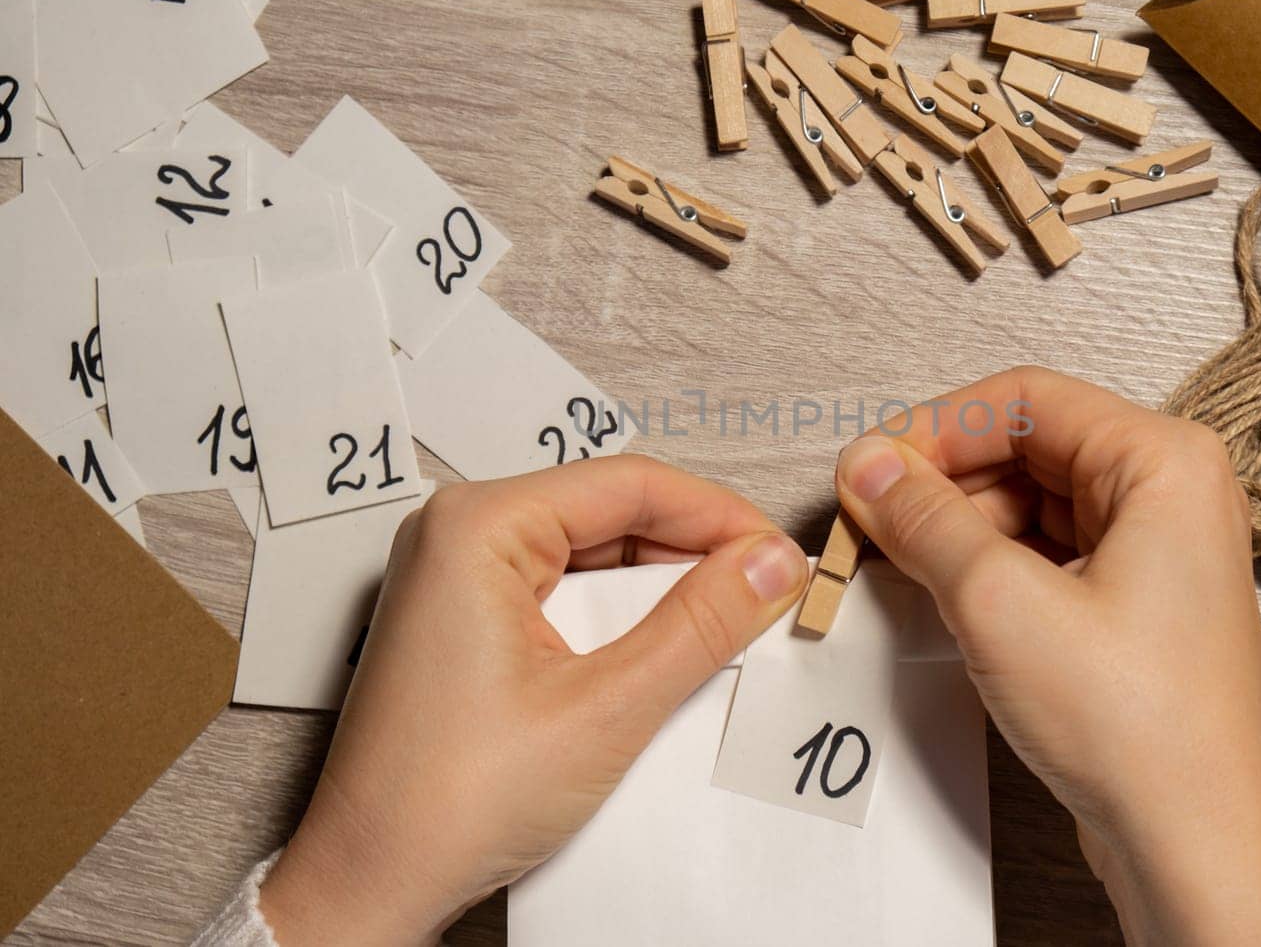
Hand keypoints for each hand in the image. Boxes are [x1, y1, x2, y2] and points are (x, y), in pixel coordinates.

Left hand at [257, 456, 808, 945]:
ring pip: (592, 555)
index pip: (629, 485)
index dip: (718, 515)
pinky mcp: (464, 622)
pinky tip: (666, 652)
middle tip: (768, 593)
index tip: (781, 556)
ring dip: (662, 590)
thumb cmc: (449, 802)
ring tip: (728, 626)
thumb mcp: (606, 708)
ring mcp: (456, 578)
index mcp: (477, 526)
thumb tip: (770, 564)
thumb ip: (700, 625)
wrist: (369, 885)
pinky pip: (563, 593)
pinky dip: (621, 619)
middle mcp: (458, 535)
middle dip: (695, 553)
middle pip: (611, 513)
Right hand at [833, 367, 1260, 946]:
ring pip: (1031, 503)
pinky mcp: (1133, 604)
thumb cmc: (1143, 730)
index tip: (870, 465)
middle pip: (1026, 448)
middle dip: (941, 481)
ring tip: (897, 561)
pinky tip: (943, 592)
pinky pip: (1046, 553)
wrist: (1194, 844)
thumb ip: (925, 519)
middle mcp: (1171, 495)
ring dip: (958, 526)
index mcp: (1165, 463)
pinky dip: (988, 565)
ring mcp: (1156, 552)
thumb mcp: (1002, 603)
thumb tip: (871, 467)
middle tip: (869, 515)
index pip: (1025, 400)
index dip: (934, 427)